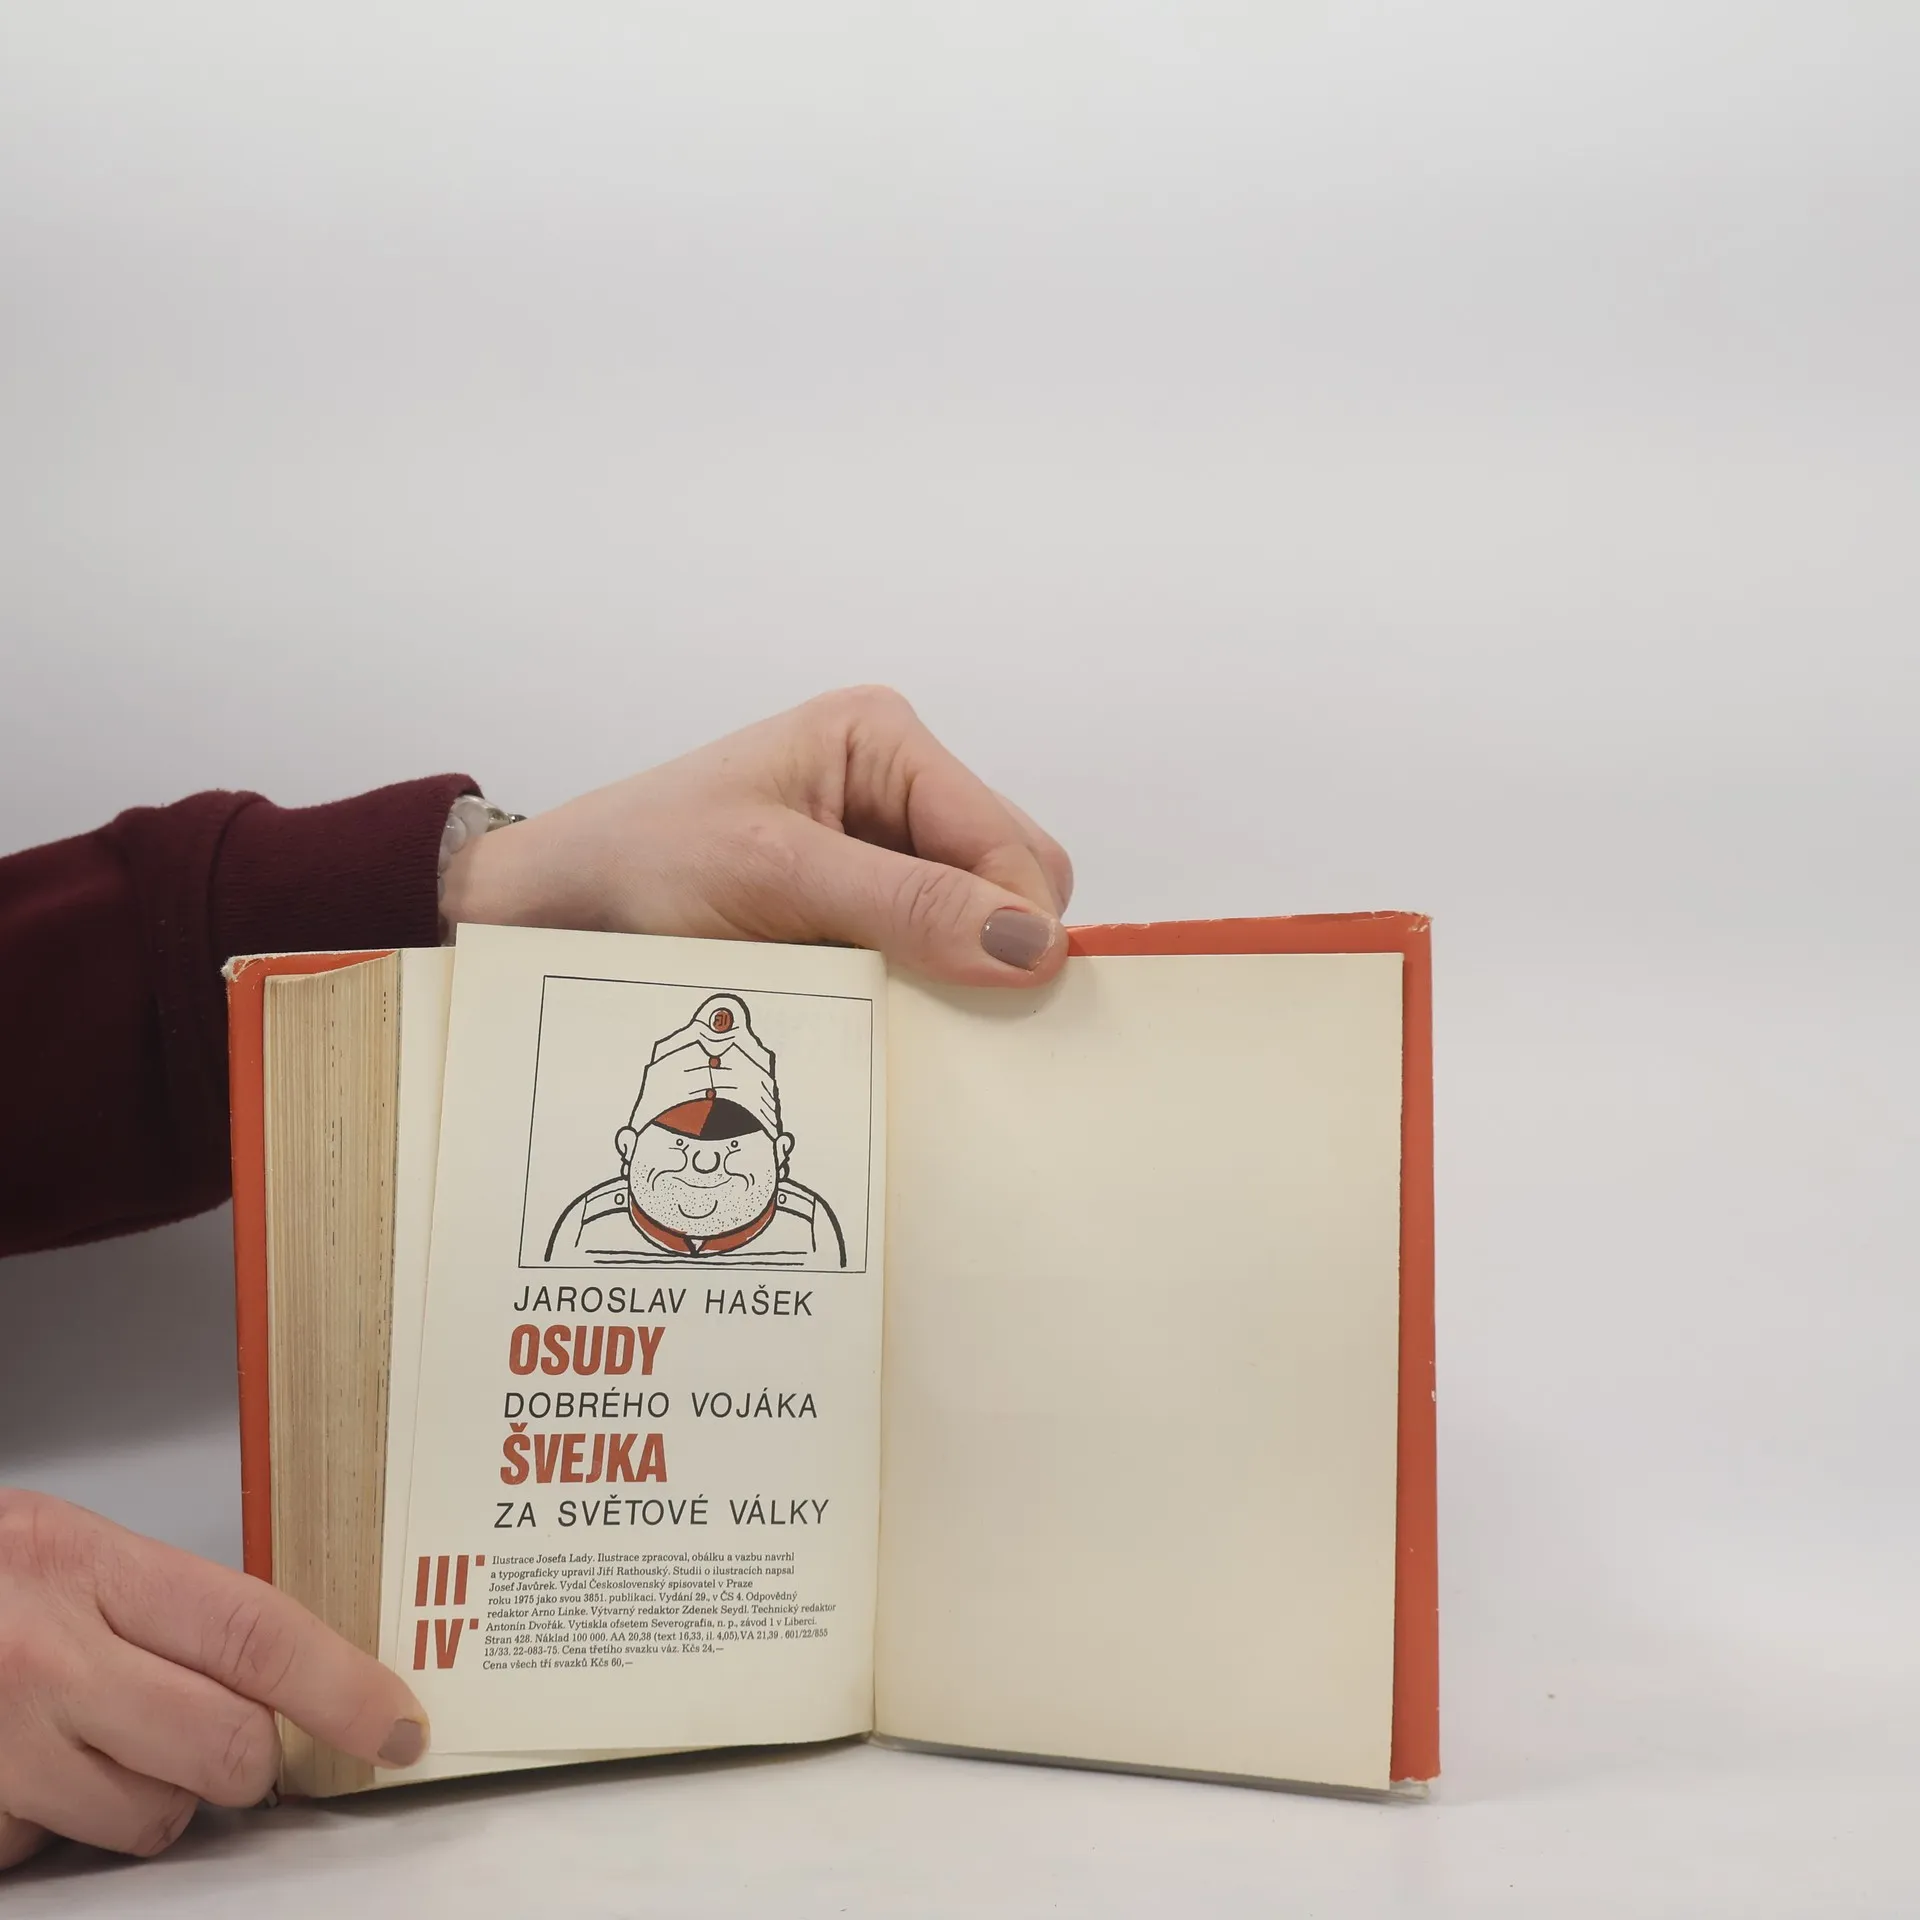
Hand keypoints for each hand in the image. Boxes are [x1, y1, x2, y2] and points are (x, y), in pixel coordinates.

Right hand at [0, 1490, 427, 1869]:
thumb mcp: (64, 1551)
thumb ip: (160, 1602)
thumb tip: (277, 1669)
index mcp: (84, 1569)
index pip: (258, 1634)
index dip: (344, 1688)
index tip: (398, 1724)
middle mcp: (43, 1661)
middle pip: (225, 1749)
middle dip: (249, 1760)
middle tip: (228, 1737)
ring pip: (150, 1821)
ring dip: (148, 1797)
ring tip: (95, 1738)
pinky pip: (55, 1853)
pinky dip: (55, 1823)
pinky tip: (24, 1768)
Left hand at [442, 687, 1074, 985]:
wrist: (550, 911)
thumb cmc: (642, 864)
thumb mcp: (776, 876)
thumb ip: (907, 905)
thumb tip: (1033, 946)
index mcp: (883, 740)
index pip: (1012, 842)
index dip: (1018, 922)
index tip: (1004, 1001)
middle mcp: (896, 787)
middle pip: (1013, 883)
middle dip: (987, 948)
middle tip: (922, 1003)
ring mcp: (881, 852)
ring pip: (981, 930)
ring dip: (950, 977)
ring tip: (881, 1005)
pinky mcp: (861, 911)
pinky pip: (932, 959)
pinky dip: (915, 993)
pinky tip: (867, 1009)